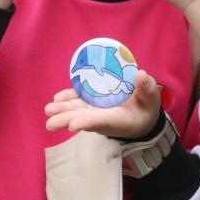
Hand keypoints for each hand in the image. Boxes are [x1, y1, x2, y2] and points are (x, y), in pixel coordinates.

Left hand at [44, 70, 161, 139]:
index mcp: (118, 120)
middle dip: (66, 120)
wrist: (141, 118)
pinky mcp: (92, 105)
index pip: (101, 122)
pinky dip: (68, 100)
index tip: (74, 125)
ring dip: (62, 111)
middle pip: (82, 120)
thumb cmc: (146, 109)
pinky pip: (78, 103)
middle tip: (50, 122)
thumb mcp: (151, 100)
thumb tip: (140, 74)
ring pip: (76, 112)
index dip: (87, 122)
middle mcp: (103, 119)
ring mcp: (95, 112)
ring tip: (48, 110)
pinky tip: (58, 97)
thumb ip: (147, 88)